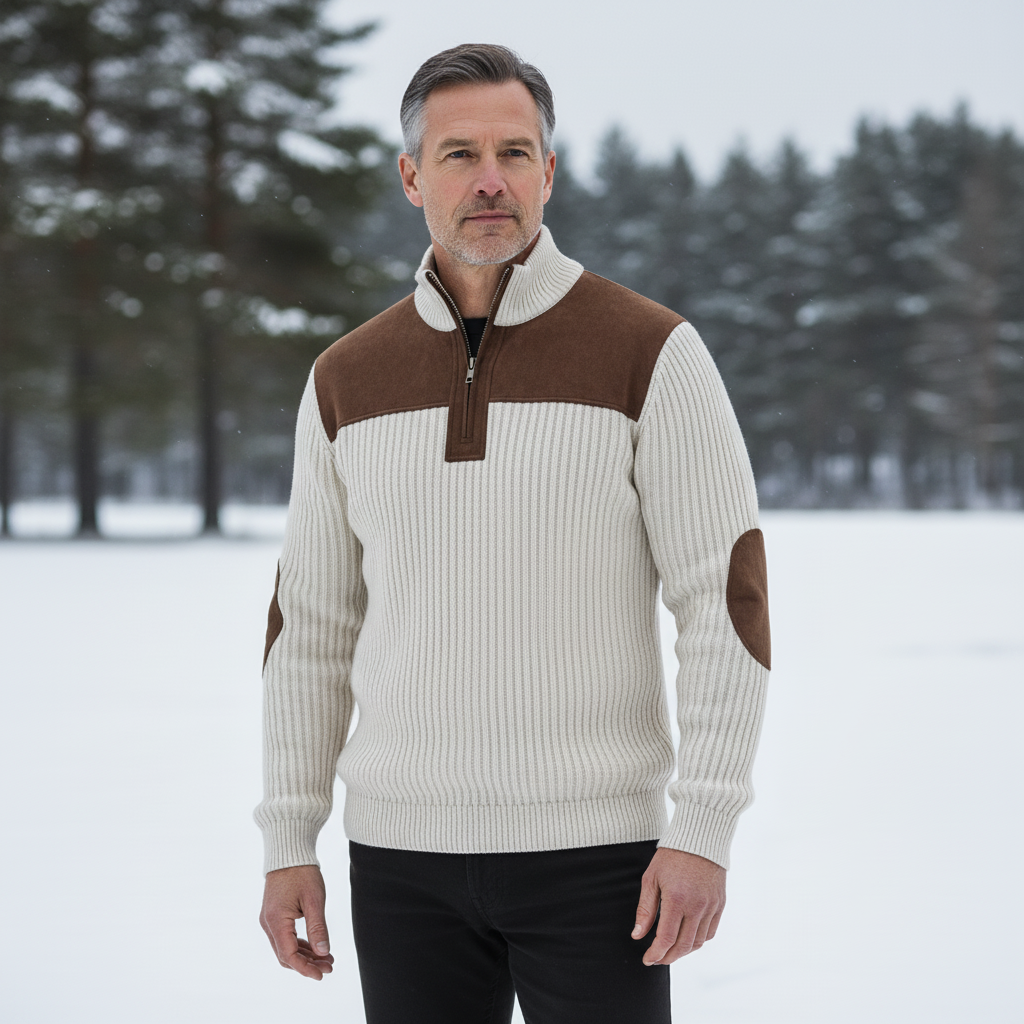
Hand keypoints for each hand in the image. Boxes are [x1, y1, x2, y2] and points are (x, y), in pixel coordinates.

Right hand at [259, 864, 334, 979]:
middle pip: (285, 955)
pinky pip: (285, 937)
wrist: (289, 852)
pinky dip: (300, 945)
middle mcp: (268, 923)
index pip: (288, 955)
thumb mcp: (314, 900)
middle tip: (329, 967)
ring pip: (285, 947)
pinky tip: (315, 947)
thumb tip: (323, 953)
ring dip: (305, 956)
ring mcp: (269, 920)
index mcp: (276, 921)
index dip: (305, 968)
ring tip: (326, 959)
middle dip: (307, 964)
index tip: (322, 975)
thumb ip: (318, 928)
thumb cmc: (302, 873)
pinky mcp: (274, 915)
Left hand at [632, 847, 725, 964]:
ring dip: (683, 951)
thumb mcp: (651, 879)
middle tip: (657, 959)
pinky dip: (698, 941)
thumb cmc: (671, 856)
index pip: (667, 939)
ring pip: (698, 942)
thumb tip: (637, 935)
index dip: (656, 953)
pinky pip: (710, 932)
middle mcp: (697, 906)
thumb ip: (645, 910)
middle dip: (668, 957)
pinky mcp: (720, 904)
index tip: (647, 959)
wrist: (699, 838)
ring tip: (670, 950)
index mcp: (677, 899)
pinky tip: (687, 939)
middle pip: (683, 946)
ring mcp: (711, 906)